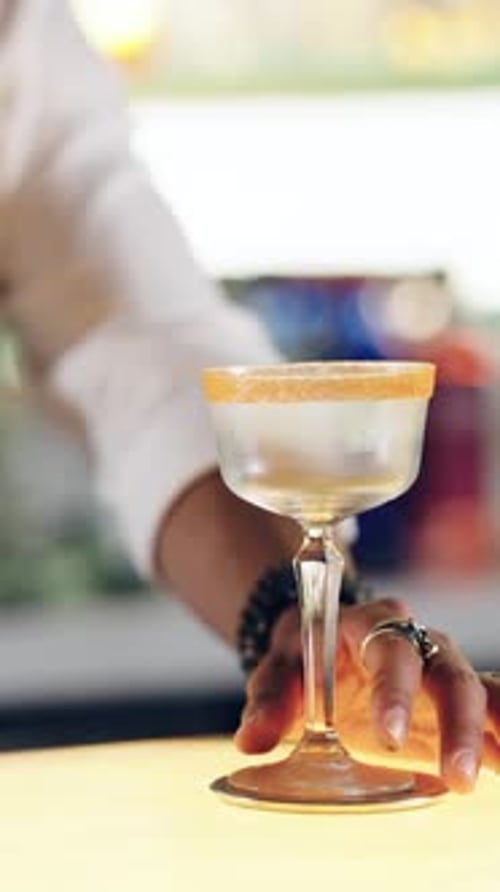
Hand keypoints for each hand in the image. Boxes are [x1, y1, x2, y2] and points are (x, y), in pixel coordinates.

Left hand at [235, 598, 499, 793]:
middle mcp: (416, 641)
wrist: (319, 642)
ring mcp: (438, 670)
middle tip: (458, 776)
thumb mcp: (278, 668)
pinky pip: (486, 711)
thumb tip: (252, 741)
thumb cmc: (302, 655)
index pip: (391, 652)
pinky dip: (497, 737)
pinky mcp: (450, 701)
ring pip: (477, 690)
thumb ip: (269, 700)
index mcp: (371, 623)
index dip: (395, 692)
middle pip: (449, 674)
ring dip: (491, 729)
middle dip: (458, 724)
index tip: (391, 736)